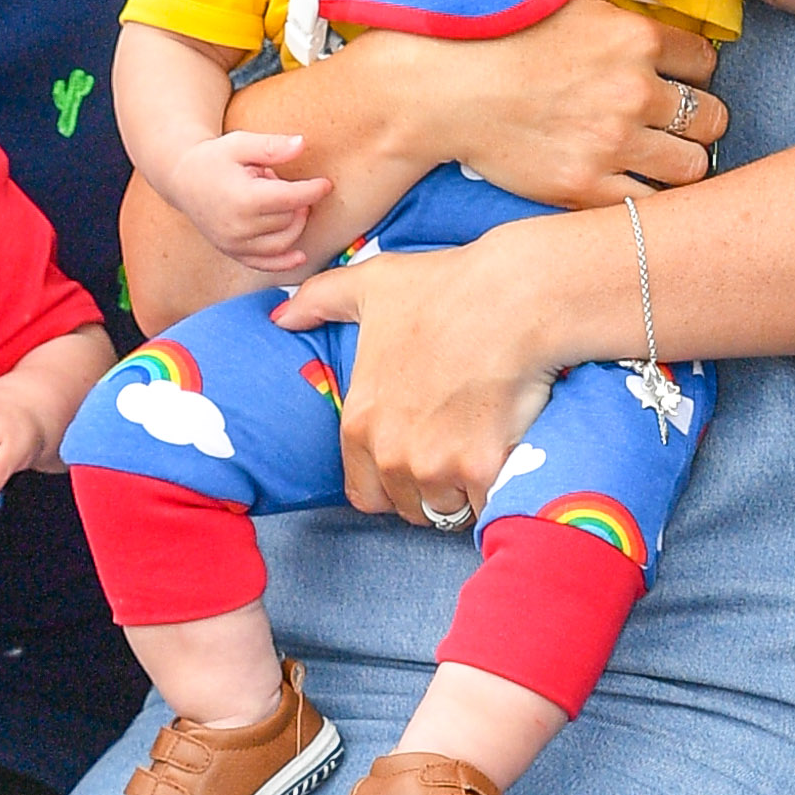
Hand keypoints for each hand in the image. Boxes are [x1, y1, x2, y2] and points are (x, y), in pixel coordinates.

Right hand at [161, 123, 331, 277]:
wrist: (182, 179)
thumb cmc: (214, 158)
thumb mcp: (241, 143)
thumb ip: (272, 146)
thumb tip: (302, 144)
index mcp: (243, 198)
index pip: (291, 199)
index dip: (313, 190)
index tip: (326, 184)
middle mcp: (239, 226)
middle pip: (289, 219)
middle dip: (293, 200)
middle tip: (274, 180)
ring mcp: (235, 243)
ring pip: (283, 241)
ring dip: (292, 223)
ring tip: (277, 202)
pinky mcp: (232, 252)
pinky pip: (264, 263)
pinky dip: (284, 262)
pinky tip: (300, 256)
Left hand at [278, 235, 549, 530]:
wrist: (513, 297)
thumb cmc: (445, 288)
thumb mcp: (371, 284)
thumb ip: (319, 300)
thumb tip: (281, 316)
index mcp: (360, 423)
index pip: (364, 495)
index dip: (390, 484)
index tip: (415, 462)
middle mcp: (390, 453)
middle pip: (408, 507)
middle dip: (429, 491)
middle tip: (456, 455)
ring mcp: (435, 465)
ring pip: (448, 510)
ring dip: (464, 494)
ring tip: (483, 452)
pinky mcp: (482, 470)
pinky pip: (486, 505)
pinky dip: (498, 490)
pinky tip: (509, 454)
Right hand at [354, 0, 727, 206]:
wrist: (441, 87)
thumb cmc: (501, 26)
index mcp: (637, 39)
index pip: (706, 63)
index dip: (693, 71)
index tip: (673, 78)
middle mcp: (635, 94)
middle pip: (712, 119)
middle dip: (700, 119)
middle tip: (673, 121)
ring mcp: (612, 146)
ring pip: (691, 167)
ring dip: (681, 161)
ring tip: (658, 155)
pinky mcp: (585, 187)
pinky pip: (647, 205)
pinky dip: (647, 196)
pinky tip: (629, 181)